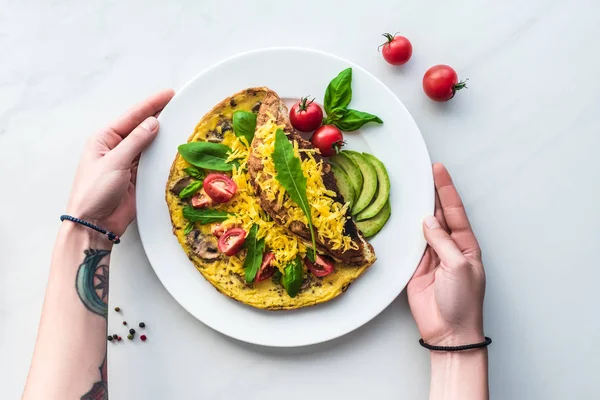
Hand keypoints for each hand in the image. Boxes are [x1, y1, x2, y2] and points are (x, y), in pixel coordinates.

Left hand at [66, 89, 174, 235]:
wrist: (94, 223)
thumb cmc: (95, 191)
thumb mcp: (115, 162)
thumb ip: (136, 141)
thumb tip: (153, 123)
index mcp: (104, 139)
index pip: (132, 117)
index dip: (151, 104)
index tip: (169, 94)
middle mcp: (116, 148)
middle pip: (141, 128)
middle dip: (159, 117)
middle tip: (179, 106)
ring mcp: (127, 163)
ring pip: (148, 145)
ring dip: (162, 136)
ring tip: (181, 124)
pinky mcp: (136, 178)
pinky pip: (152, 162)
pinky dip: (162, 155)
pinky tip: (174, 148)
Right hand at [407, 163, 485, 345]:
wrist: (448, 331)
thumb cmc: (462, 302)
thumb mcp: (458, 267)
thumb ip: (442, 242)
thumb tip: (427, 221)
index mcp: (466, 245)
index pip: (455, 211)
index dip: (446, 189)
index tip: (438, 170)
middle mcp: (448, 247)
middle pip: (438, 214)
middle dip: (431, 193)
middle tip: (421, 172)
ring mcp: (431, 256)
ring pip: (422, 227)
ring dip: (417, 208)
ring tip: (409, 187)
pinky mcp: (415, 267)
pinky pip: (409, 244)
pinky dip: (405, 230)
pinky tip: (400, 217)